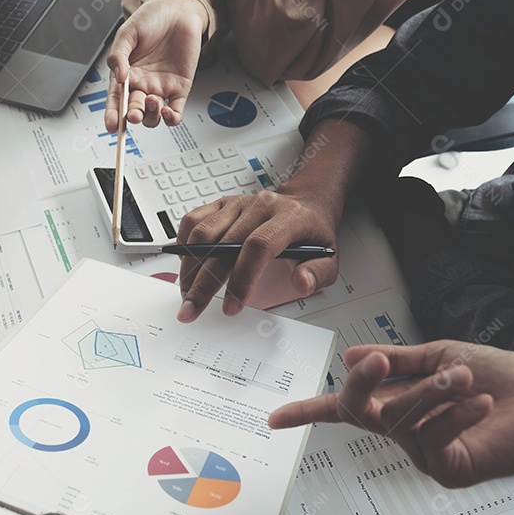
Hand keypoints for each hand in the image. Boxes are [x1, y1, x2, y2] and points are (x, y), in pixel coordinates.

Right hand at [103, 0, 206, 131]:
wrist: (178, 11)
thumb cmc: (151, 19)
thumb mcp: (127, 32)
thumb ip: (119, 55)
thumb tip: (118, 77)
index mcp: (125, 74)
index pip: (116, 100)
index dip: (112, 115)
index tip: (112, 126)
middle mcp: (142, 84)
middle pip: (134, 110)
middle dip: (133, 115)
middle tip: (134, 114)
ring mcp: (160, 88)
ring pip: (153, 115)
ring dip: (151, 115)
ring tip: (153, 100)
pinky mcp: (180, 88)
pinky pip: (175, 111)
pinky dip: (171, 118)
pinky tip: (168, 112)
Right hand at [175, 190, 340, 321]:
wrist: (304, 204)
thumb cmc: (312, 234)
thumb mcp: (329, 257)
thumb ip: (318, 273)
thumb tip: (301, 282)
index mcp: (288, 218)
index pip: (258, 246)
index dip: (241, 278)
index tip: (231, 307)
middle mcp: (259, 206)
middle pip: (223, 244)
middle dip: (203, 283)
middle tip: (191, 311)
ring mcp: (237, 203)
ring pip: (202, 233)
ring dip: (189, 268)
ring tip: (186, 295)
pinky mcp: (222, 204)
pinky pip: (193, 220)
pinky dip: (184, 245)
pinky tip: (185, 268)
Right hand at [269, 341, 513, 487]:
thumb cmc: (504, 379)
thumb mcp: (442, 356)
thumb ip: (398, 360)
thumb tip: (352, 355)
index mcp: (399, 400)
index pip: (344, 407)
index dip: (307, 411)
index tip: (274, 417)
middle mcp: (405, 429)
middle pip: (360, 409)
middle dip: (362, 383)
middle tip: (374, 362)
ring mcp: (424, 452)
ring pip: (403, 418)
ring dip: (434, 391)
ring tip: (464, 376)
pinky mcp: (447, 468)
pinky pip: (433, 438)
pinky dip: (455, 414)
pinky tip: (479, 401)